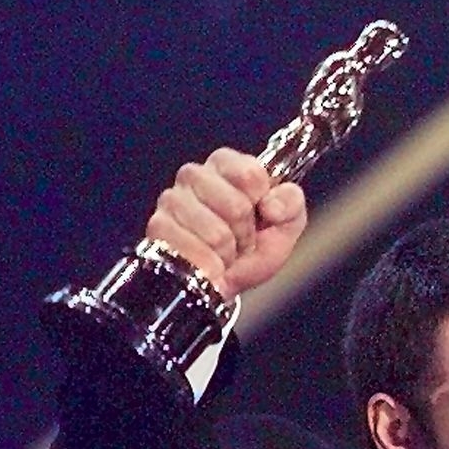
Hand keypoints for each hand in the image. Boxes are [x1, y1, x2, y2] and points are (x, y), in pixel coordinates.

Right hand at [144, 147, 307, 300]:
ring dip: (228, 252)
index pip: (251, 173)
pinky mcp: (158, 228)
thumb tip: (272, 205)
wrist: (226, 282)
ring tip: (224, 251)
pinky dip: (210, 265)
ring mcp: (172, 200)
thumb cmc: (252, 248)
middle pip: (236, 205)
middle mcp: (195, 175)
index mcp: (226, 165)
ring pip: (216, 233)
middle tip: (241, 238)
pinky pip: (196, 251)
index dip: (262, 201)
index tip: (261, 212)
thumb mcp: (285, 225)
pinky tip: (208, 262)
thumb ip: (291, 204)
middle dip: (246, 232)